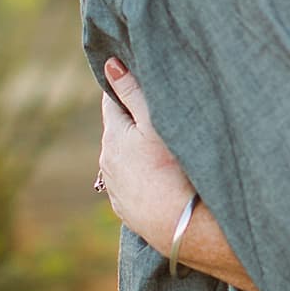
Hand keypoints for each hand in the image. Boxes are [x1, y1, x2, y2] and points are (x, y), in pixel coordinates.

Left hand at [98, 60, 196, 250]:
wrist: (182, 226)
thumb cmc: (172, 168)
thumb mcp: (154, 122)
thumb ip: (132, 92)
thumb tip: (110, 65)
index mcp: (113, 137)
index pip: (111, 103)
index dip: (124, 91)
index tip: (137, 84)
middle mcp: (106, 163)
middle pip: (118, 132)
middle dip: (132, 123)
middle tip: (158, 117)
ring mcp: (115, 189)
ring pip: (124, 160)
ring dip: (136, 153)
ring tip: (163, 152)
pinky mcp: (126, 210)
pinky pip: (131, 185)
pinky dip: (141, 178)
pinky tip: (161, 180)